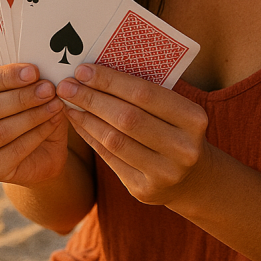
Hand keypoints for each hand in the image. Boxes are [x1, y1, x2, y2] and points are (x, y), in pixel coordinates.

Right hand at [0, 64, 67, 186]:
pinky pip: (13, 151)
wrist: (39, 150)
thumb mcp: (26, 90)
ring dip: (32, 116)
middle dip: (21, 97)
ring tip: (56, 104)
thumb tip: (42, 68)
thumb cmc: (27, 110)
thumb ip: (26, 80)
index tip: (34, 71)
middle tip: (49, 88)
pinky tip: (53, 121)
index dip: (4, 76)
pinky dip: (37, 134)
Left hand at [57, 64, 210, 206]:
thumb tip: (95, 72)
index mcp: (194, 119)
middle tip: (66, 85)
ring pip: (114, 140)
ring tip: (67, 102)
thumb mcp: (175, 109)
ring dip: (86, 118)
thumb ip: (145, 92)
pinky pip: (110, 158)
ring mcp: (165, 173)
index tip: (83, 70)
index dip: (110, 81)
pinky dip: (90, 136)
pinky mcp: (144, 190)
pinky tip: (78, 121)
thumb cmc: (176, 129)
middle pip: (127, 118)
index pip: (145, 93)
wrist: (193, 177)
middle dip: (92, 99)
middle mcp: (183, 148)